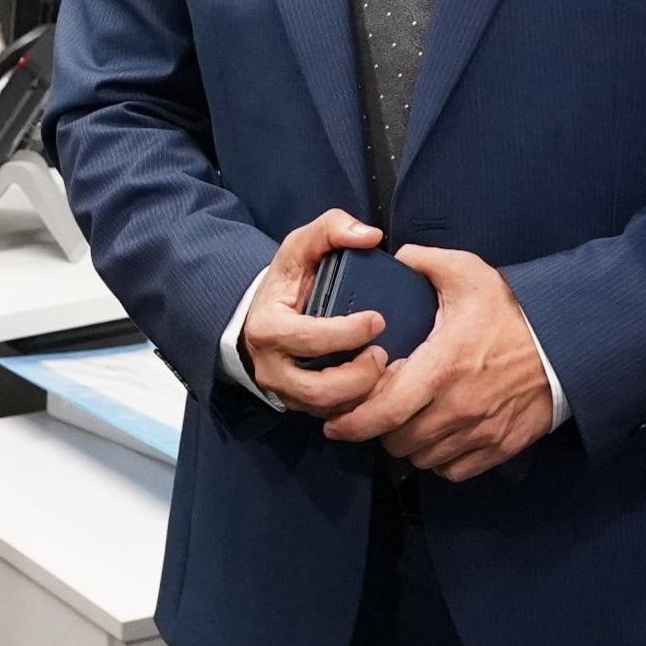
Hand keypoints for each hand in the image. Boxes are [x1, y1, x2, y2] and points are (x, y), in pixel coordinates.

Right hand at [235, 210, 393, 418]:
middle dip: (359, 376)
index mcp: (268, 327)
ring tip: (386, 371)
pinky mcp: (299, 405)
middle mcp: (272, 367)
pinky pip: (332, 416)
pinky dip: (359, 406)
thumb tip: (369, 236)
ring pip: (326, 410)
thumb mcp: (299, 248)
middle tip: (384, 355)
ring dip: (362, 396)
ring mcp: (285, 391)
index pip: (309, 339)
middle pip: (318, 389)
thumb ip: (330, 229)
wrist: (259, 318)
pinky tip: (382, 388)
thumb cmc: (286, 284)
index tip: (379, 320)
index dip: (348, 333)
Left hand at [322, 244, 553, 482]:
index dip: (352, 421)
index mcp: (442, 367)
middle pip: (396, 440)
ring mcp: (480, 432)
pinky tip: (434, 435)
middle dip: (376, 430)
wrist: (569, 346)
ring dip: (406, 443)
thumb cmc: (514, 312)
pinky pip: (453, 471)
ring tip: (403, 421)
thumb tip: (393, 258)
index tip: (334, 418)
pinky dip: (438, 459)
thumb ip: (424, 262)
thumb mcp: (469, 274)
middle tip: (372, 412)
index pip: (384, 411)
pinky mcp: (499, 448)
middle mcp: (458, 408)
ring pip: (422, 458)